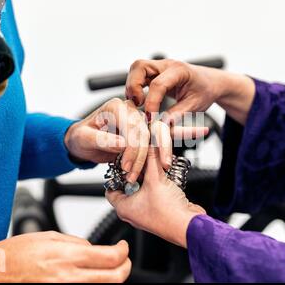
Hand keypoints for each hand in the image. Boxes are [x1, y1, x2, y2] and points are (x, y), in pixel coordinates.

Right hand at [0, 232, 130, 282]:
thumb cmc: (17, 253)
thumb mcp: (51, 237)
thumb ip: (77, 243)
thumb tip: (94, 249)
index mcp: (68, 257)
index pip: (111, 257)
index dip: (123, 252)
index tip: (122, 247)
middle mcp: (69, 278)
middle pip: (115, 278)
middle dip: (125, 267)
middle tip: (123, 259)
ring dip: (110, 276)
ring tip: (104, 266)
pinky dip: (92, 283)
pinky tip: (87, 274)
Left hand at [66, 98, 207, 180]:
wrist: (83, 139)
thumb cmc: (81, 138)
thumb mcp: (84, 139)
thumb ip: (101, 139)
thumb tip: (120, 143)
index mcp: (116, 107)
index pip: (131, 128)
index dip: (130, 149)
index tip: (126, 168)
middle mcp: (131, 109)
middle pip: (147, 132)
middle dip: (144, 157)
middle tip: (138, 177)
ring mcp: (142, 118)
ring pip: (160, 133)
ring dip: (164, 151)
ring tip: (167, 166)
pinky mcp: (148, 128)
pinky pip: (167, 131)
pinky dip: (185, 132)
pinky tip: (202, 131)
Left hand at [106, 145, 205, 247]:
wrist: (188, 226)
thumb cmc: (168, 212)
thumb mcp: (156, 180)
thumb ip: (151, 160)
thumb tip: (149, 146)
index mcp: (124, 208)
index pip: (111, 188)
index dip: (115, 173)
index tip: (121, 162)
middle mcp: (133, 212)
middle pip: (129, 186)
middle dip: (135, 171)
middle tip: (139, 159)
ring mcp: (147, 212)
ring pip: (143, 188)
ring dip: (149, 177)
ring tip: (153, 165)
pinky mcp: (160, 210)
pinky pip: (154, 193)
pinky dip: (158, 184)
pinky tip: (165, 175)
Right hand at [126, 59, 254, 124]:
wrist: (210, 82)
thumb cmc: (205, 92)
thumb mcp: (195, 106)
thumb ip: (177, 114)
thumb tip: (160, 126)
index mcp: (179, 70)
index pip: (158, 84)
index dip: (151, 103)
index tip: (150, 119)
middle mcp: (166, 65)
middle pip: (140, 67)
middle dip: (134, 86)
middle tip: (137, 105)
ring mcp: (158, 67)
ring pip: (136, 69)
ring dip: (132, 87)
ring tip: (138, 104)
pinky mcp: (154, 73)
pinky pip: (138, 76)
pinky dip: (135, 88)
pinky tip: (140, 102)